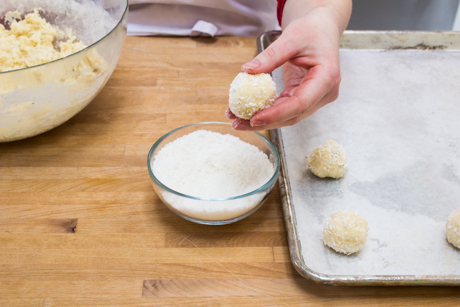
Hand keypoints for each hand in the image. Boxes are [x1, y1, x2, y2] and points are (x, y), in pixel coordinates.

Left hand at [226, 3, 349, 130]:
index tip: (254, 119)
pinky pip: (284, 108)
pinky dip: (266, 111)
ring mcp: (315, 98)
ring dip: (262, 120)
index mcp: (327, 78)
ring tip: (236, 119)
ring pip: (287, 116)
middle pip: (293, 115)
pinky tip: (247, 111)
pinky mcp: (304, 98)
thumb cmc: (312, 30)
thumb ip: (270, 56)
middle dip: (265, 122)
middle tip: (237, 123)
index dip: (276, 114)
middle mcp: (324, 93)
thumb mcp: (291, 38)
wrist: (321, 29)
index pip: (300, 103)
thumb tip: (247, 70)